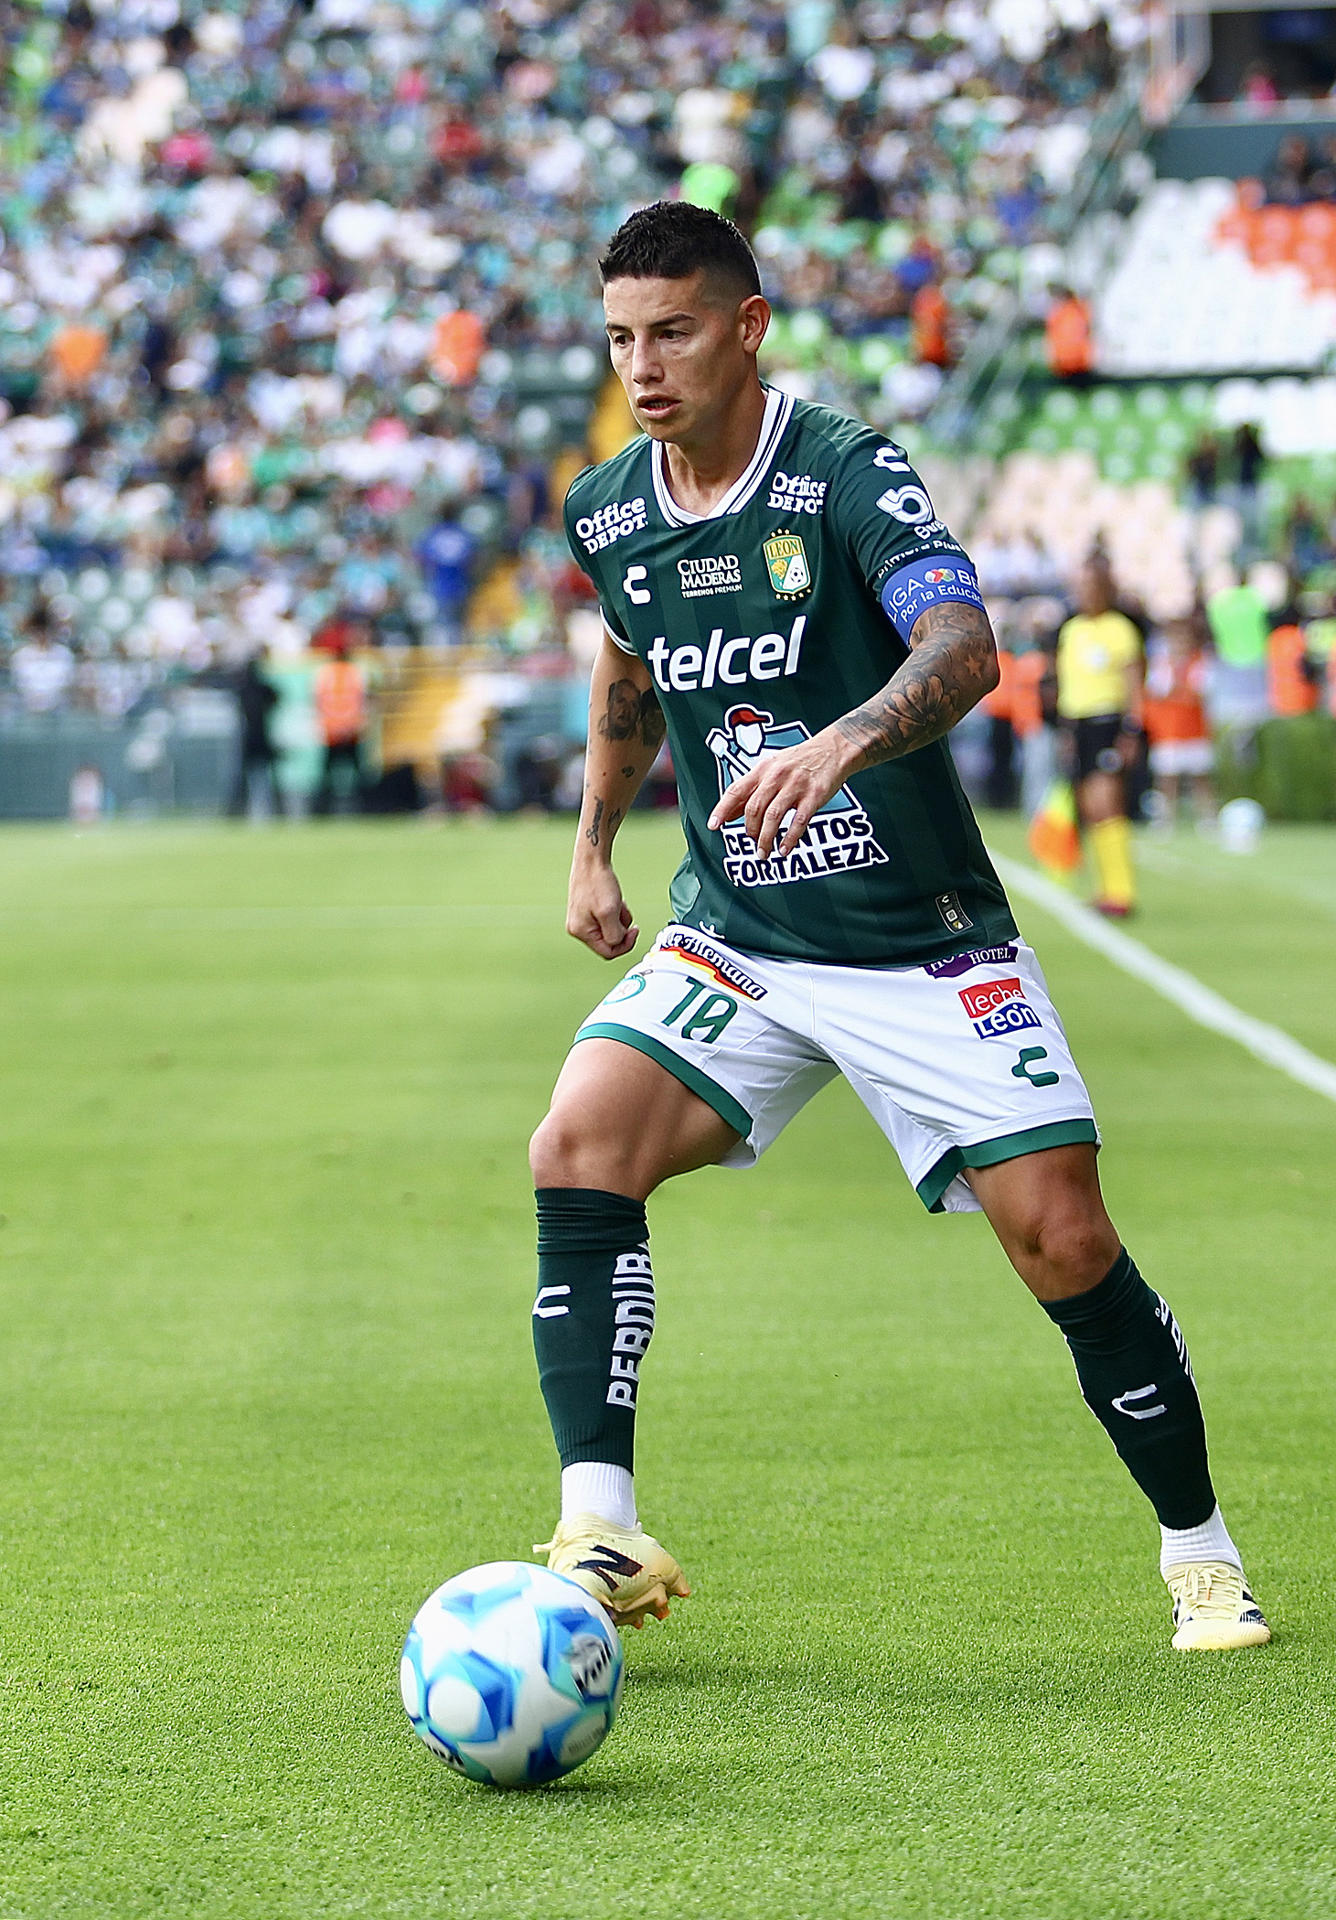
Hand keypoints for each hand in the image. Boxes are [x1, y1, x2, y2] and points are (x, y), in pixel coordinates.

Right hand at [567, 862, 638, 959]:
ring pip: (610, 929)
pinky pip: (607, 919)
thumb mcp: (609, 912)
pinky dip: (615, 912)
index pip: (607, 952)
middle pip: (609, 941)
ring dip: (619, 918)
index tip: (634, 931)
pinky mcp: (588, 910)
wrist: (592, 860)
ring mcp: (583, 919)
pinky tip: (615, 899)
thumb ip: (614, 934)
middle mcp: (578, 928)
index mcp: (580, 931)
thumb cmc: (597, 882)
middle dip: (621, 928)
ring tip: (617, 902)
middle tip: (622, 911)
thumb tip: (617, 943)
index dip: (625, 945)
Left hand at [707, 733, 849, 859]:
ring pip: (773, 817)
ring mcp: (795, 786)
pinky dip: (789, 838)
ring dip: (766, 839)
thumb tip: (729, 814)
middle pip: (754, 808)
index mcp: (762, 769)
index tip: (714, 825)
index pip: (736, 790)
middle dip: (750, 830)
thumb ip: (751, 790)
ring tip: (764, 853)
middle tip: (752, 843)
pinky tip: (785, 849)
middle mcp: (776, 777)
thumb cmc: (799, 761)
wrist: (833, 749)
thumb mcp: (771, 769)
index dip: (722, 809)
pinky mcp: (814, 796)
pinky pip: (798, 822)